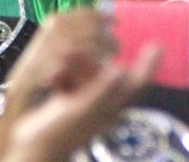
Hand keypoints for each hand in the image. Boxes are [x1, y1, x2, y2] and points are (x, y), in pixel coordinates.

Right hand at [0, 7, 159, 161]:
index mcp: (110, 108)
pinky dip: (73, 69)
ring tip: (75, 51)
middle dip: (110, 57)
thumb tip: (122, 69)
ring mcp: (86, 103)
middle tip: (108, 39)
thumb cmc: (57, 132)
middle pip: (116, 76)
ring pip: (95, 75)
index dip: (148, 66)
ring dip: (87, 61)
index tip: (157, 45)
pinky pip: (77, 80)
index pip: (135, 84)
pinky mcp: (71, 102)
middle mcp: (102, 105)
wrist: (32, 148)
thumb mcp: (80, 110)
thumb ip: (101, 90)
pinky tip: (64, 61)